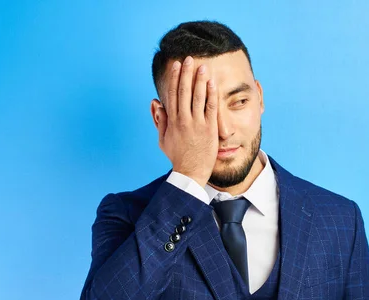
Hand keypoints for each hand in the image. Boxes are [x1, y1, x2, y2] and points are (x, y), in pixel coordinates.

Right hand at [155, 57, 217, 187]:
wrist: (190, 172)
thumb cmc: (177, 156)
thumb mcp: (163, 139)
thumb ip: (161, 121)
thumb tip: (157, 103)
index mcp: (172, 120)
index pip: (172, 94)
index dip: (174, 78)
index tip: (176, 66)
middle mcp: (184, 120)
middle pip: (184, 91)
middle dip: (186, 73)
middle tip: (189, 59)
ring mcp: (197, 124)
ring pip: (198, 97)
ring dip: (200, 80)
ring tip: (203, 66)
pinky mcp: (209, 129)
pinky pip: (211, 108)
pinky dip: (211, 95)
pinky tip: (212, 83)